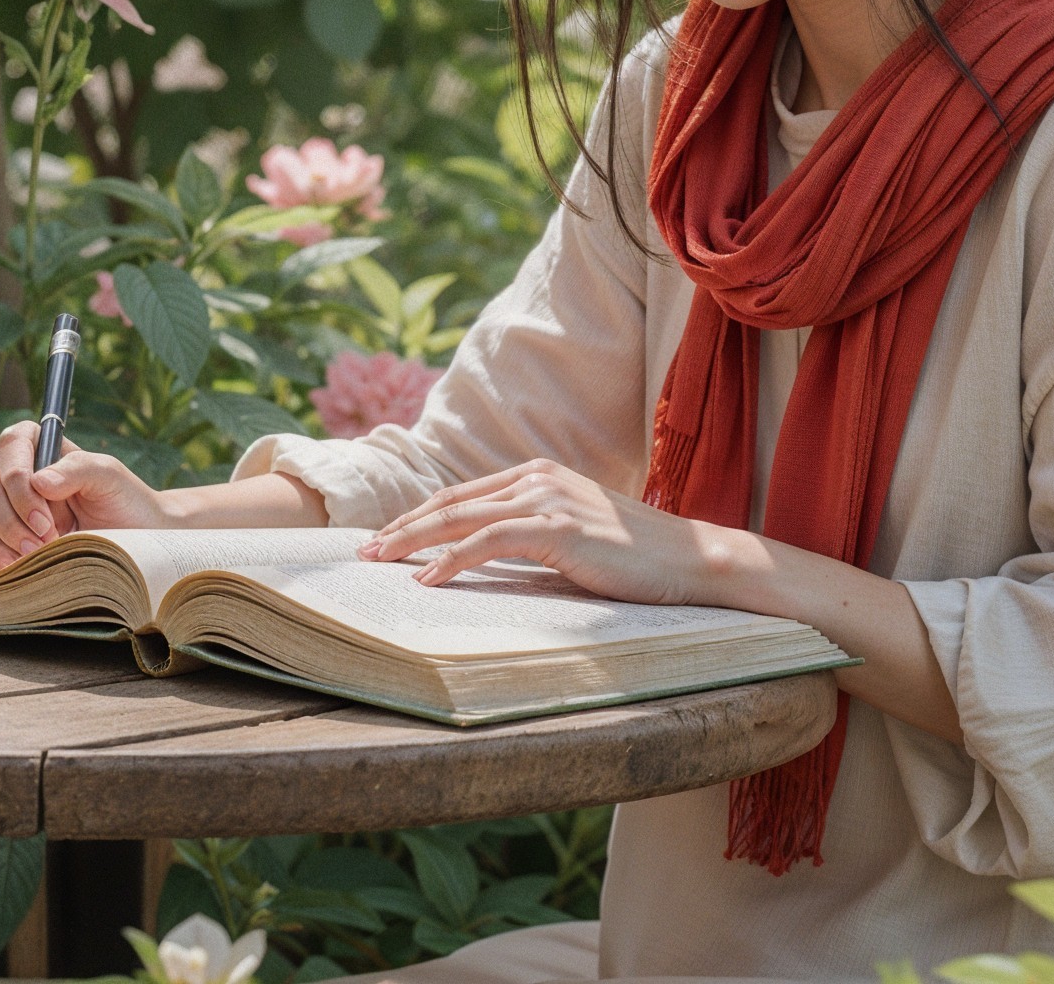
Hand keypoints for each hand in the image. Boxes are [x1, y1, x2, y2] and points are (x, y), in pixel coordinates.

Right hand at [0, 421, 168, 574]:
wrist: (131, 543)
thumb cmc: (122, 502)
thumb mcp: (109, 478)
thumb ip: (78, 469)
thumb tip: (39, 480)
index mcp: (41, 448)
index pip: (12, 443)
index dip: (18, 479)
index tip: (45, 518)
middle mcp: (14, 474)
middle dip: (10, 520)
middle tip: (43, 545)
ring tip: (28, 562)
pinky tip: (5, 570)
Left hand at [356, 458, 725, 605]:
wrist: (690, 559)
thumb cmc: (635, 559)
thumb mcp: (572, 538)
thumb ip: (531, 538)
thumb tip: (482, 563)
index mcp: (538, 474)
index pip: (461, 494)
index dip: (418, 516)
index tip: (384, 539)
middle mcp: (537, 476)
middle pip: (450, 500)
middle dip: (402, 526)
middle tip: (363, 550)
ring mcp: (546, 497)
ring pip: (459, 516)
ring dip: (412, 541)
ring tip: (378, 562)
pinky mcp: (556, 526)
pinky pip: (487, 541)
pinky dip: (450, 559)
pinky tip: (427, 578)